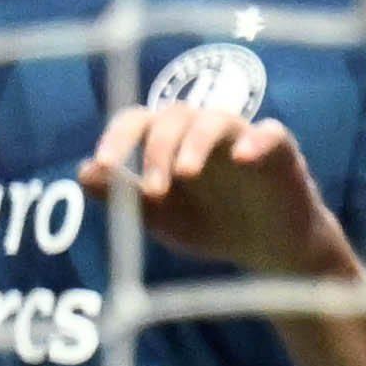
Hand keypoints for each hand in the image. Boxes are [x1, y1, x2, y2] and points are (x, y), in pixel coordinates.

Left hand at [82, 95, 363, 287]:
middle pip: (175, 115)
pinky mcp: (280, 152)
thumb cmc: (211, 224)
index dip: (118, 136)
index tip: (102, 163)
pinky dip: (256, 140)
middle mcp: (204, 132)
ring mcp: (243, 138)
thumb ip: (125, 196)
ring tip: (185, 174)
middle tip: (155, 190)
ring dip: (195, 142)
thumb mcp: (160, 217)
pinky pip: (271, 132)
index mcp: (171, 141)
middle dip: (157, 149)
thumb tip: (84, 172)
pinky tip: (243, 158)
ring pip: (216, 119)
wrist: (266, 250)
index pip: (139, 120)